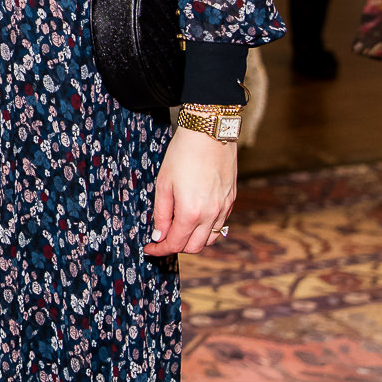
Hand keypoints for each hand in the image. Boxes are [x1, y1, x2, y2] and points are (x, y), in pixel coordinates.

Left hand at [145, 125, 234, 257]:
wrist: (209, 132)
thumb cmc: (182, 154)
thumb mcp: (163, 183)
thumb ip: (161, 213)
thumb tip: (159, 235)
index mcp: (191, 212)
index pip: (175, 244)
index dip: (160, 249)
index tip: (149, 248)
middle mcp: (211, 214)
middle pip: (194, 247)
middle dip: (176, 246)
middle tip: (162, 238)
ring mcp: (224, 208)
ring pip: (209, 239)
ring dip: (193, 240)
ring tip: (179, 229)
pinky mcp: (231, 199)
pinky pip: (220, 224)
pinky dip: (207, 229)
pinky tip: (195, 218)